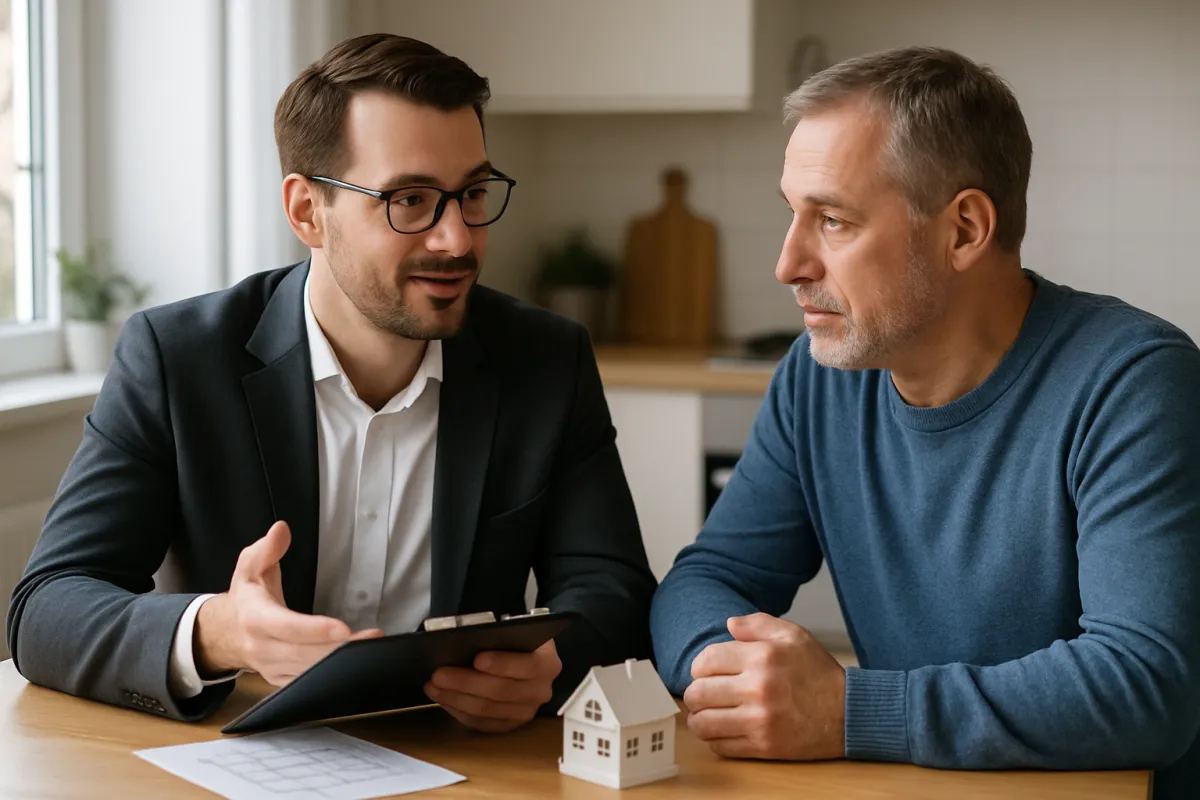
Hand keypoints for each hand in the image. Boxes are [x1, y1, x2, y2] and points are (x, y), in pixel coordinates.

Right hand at [194, 521, 382, 685]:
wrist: (226, 633)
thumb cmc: (245, 598)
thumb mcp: (249, 567)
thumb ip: (266, 548)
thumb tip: (281, 530)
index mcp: (255, 618)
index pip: (287, 627)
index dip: (314, 630)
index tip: (342, 627)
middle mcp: (264, 647)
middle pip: (305, 654)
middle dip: (340, 648)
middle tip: (372, 637)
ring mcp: (273, 667)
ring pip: (310, 671)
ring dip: (342, 662)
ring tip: (371, 648)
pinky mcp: (282, 680)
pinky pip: (309, 683)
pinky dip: (332, 675)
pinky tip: (355, 664)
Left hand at [424, 639, 561, 732]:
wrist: (528, 657)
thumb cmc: (516, 641)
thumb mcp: (515, 631)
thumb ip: (498, 636)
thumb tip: (466, 640)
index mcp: (547, 663)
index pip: (526, 666)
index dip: (501, 664)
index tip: (477, 659)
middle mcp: (541, 691)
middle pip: (501, 691)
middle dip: (466, 682)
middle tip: (438, 674)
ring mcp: (526, 712)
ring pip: (487, 710)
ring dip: (456, 698)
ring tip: (433, 686)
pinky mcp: (510, 725)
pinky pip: (481, 724)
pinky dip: (459, 712)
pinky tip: (444, 699)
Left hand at [684, 613, 844, 759]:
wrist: (848, 713)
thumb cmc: (818, 673)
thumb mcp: (794, 635)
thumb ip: (758, 624)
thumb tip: (729, 624)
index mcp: (762, 657)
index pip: (705, 661)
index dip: (700, 666)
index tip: (706, 671)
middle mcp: (758, 688)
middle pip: (698, 693)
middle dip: (695, 693)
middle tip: (703, 693)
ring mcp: (759, 720)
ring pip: (703, 723)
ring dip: (699, 718)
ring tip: (708, 713)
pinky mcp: (763, 746)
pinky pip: (720, 746)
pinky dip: (714, 739)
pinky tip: (723, 729)